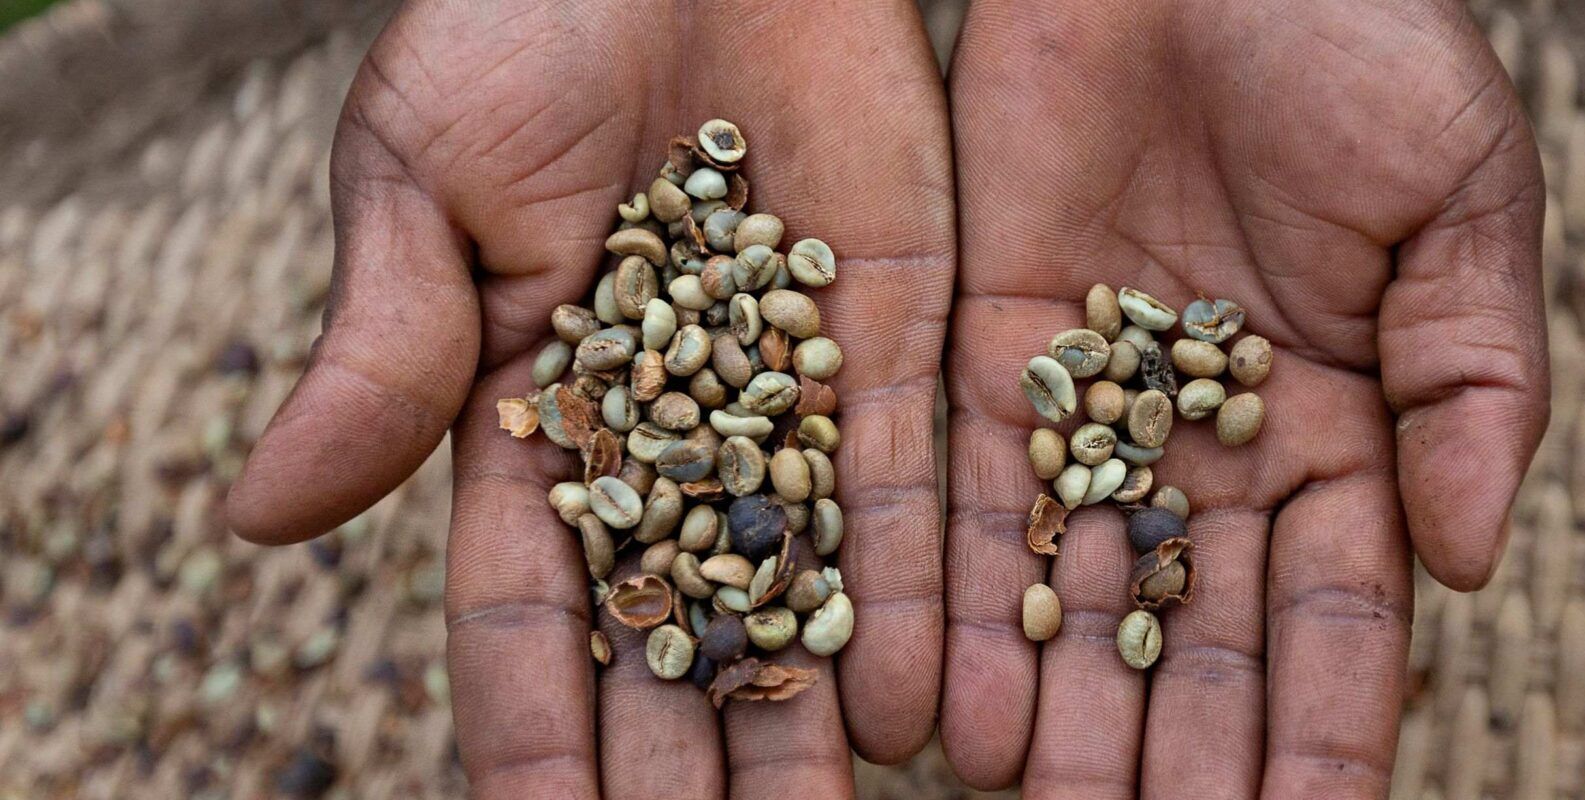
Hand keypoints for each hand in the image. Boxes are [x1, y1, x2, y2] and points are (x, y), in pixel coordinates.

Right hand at [224, 1, 953, 795]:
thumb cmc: (524, 22)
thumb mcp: (424, 176)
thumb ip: (383, 350)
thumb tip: (258, 521)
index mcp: (530, 410)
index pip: (523, 610)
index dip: (534, 732)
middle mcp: (669, 430)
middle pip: (674, 633)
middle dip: (687, 766)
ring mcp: (790, 393)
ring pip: (798, 588)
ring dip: (807, 720)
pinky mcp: (902, 334)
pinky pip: (908, 486)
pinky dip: (910, 594)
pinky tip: (920, 706)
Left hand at [939, 1, 1547, 795]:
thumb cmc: (1358, 38)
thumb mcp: (1462, 195)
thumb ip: (1476, 373)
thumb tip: (1475, 559)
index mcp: (1344, 424)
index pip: (1341, 619)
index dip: (1331, 734)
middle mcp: (1212, 443)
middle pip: (1198, 637)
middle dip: (1183, 758)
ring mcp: (1095, 403)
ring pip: (1076, 594)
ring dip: (1064, 716)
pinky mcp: (985, 348)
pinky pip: (971, 499)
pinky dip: (960, 604)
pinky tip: (954, 711)